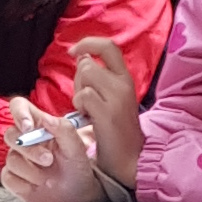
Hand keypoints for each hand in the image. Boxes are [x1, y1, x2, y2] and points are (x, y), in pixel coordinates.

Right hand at [0, 99, 107, 201]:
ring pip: (11, 159)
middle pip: (11, 134)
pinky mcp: (13, 178)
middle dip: (30, 150)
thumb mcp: (77, 149)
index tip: (28, 127)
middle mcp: (26, 141)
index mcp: (41, 126)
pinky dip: (22, 184)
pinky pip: (7, 177)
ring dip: (31, 171)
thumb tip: (46, 119)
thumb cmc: (79, 170)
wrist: (78, 199)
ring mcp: (18, 159)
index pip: (19, 107)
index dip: (19, 112)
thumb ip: (64, 129)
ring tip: (49, 179)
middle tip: (49, 160)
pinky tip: (36, 187)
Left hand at [69, 37, 142, 187]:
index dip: (87, 43)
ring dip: (78, 93)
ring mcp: (118, 97)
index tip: (72, 52)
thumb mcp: (111, 98)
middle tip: (83, 101)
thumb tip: (82, 57)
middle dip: (77, 79)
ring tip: (86, 110)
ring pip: (85, 75)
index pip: (108, 46)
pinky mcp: (109, 113)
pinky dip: (79, 106)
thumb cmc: (115, 130)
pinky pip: (84, 95)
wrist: (129, 158)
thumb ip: (98, 77)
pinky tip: (87, 118)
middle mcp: (124, 83)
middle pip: (88, 63)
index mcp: (125, 78)